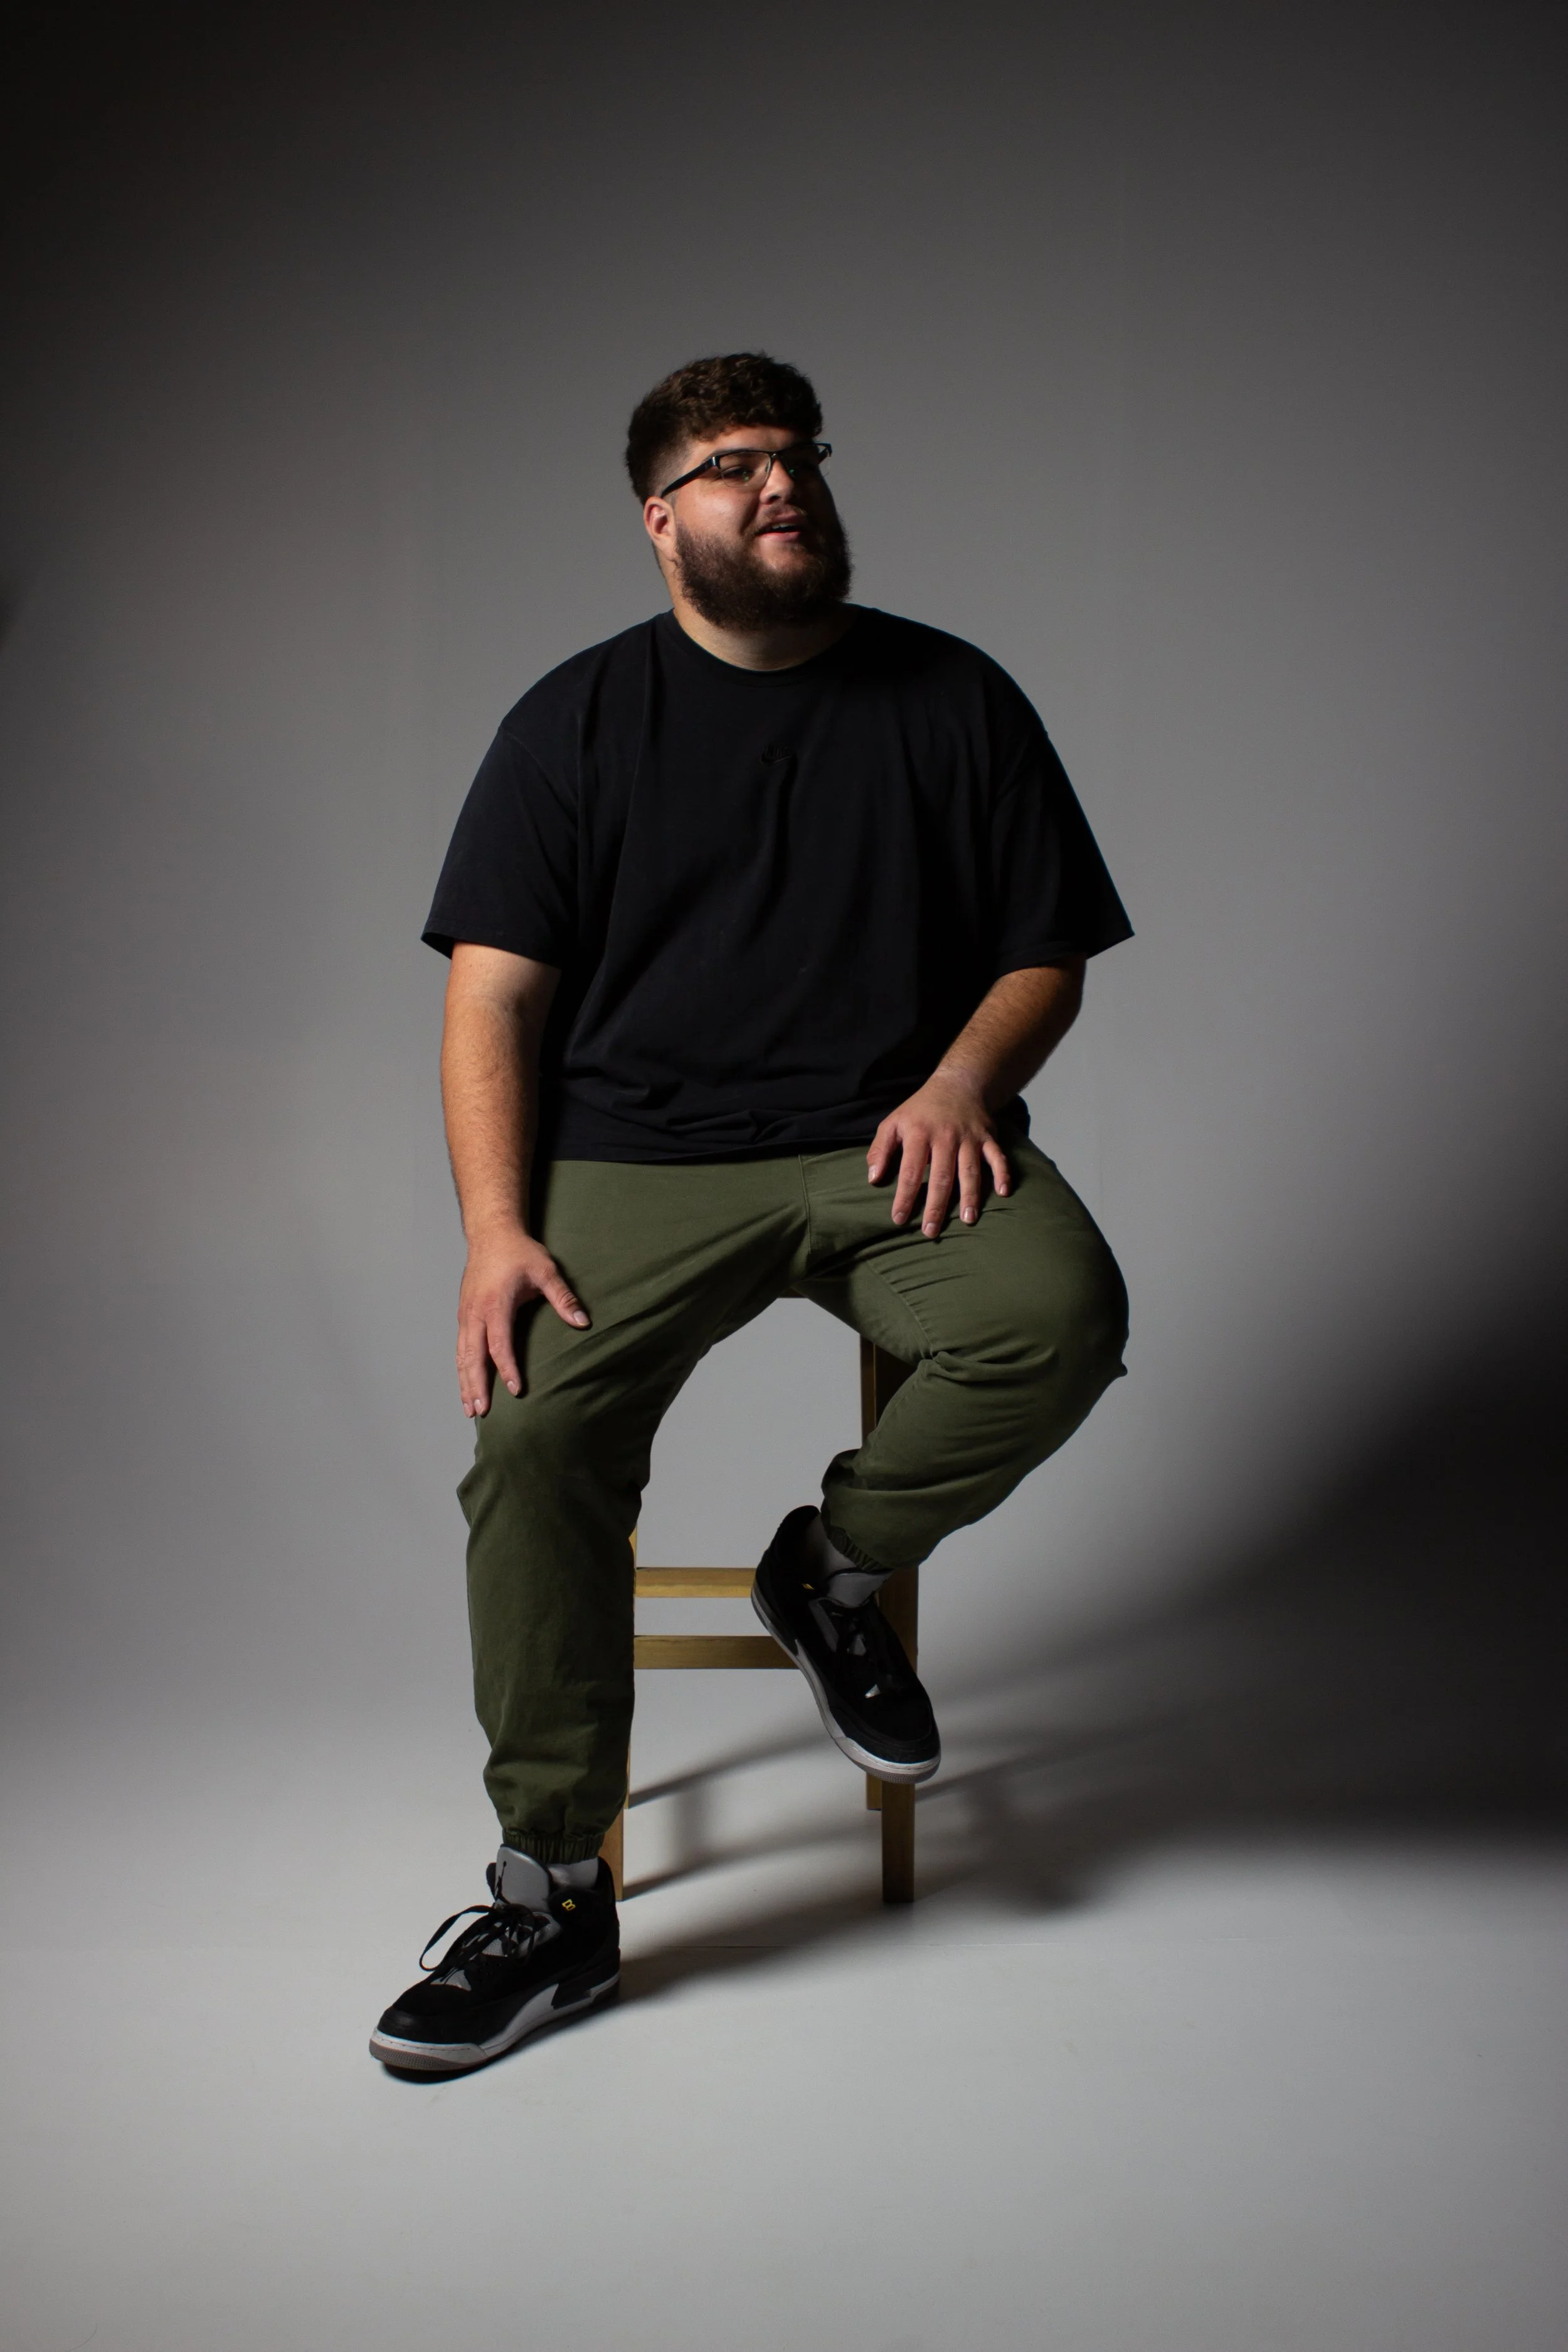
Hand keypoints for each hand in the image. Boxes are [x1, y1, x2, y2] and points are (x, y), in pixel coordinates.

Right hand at [456, 1224, 588, 1416]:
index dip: (507, 1368)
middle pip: (472, 1355)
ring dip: (465, 1382)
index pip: (499, 1343)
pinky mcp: (463, 1314)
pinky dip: (461, 1368)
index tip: (516, 1390)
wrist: (491, 1233)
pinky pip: (460, 1347)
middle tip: (482, 1411)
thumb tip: (584, 1322)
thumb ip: (563, 1298)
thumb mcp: (546, 1271)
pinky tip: (466, 1385)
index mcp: (496, 1303)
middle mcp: (476, 1312)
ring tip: (470, 1408)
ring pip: (462, 1355)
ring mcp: (466, 1314)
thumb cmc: (519, 1252)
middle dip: (476, 1385)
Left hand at [867, 1076, 1011, 1235]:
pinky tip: (1003, 1192)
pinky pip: (997, 1157)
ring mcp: (969, 1138)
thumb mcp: (893, 1122)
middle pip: (941, 1176)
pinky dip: (1002, 1173)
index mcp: (919, 1134)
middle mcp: (945, 1136)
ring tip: (968, 1220)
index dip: (904, 1197)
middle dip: (936, 1206)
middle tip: (931, 1231)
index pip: (910, 1171)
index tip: (899, 1220)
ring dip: (970, 1196)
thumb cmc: (920, 1110)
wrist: (957, 1084)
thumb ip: (880, 1150)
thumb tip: (873, 1178)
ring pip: (970, 1170)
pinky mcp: (988, 1137)